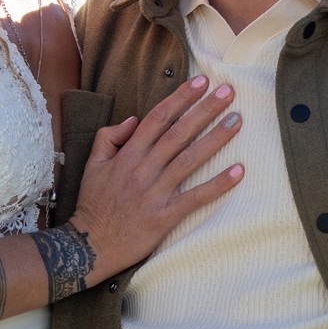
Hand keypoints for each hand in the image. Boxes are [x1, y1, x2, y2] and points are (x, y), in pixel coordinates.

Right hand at [68, 75, 242, 279]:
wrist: (89, 245)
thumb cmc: (93, 204)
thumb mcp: (92, 164)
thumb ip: (109, 137)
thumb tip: (133, 119)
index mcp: (128, 154)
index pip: (158, 118)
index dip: (180, 98)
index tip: (201, 82)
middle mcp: (143, 169)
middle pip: (178, 132)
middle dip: (204, 110)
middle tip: (228, 92)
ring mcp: (155, 192)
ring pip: (190, 159)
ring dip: (216, 139)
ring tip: (237, 121)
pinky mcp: (165, 216)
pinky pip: (195, 197)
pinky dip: (218, 184)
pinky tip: (238, 171)